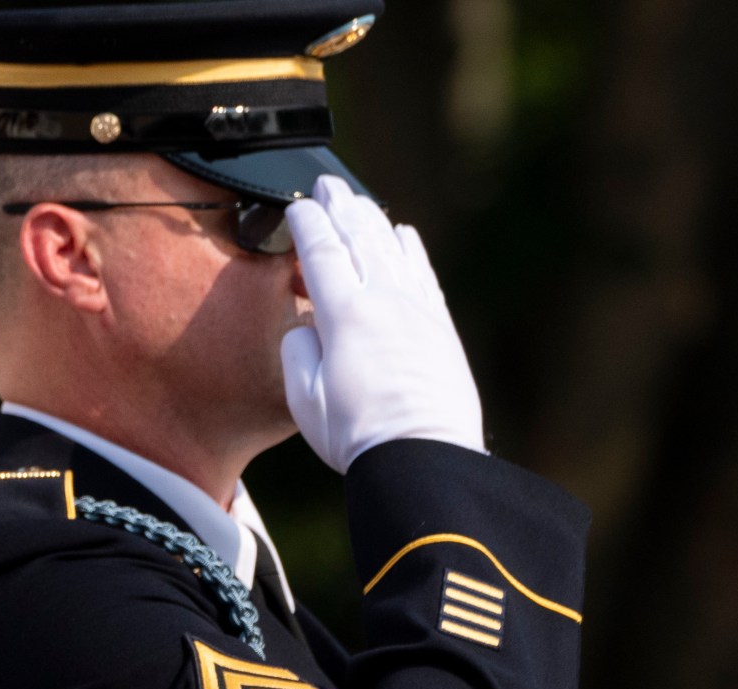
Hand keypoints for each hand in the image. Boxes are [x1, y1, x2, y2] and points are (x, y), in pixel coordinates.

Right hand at [279, 175, 484, 472]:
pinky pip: (423, 274)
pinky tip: (403, 235)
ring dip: (373, 220)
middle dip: (340, 207)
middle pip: (360, 239)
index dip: (307, 225)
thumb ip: (297, 352)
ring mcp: (417, 311)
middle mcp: (384, 300)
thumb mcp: (304, 399)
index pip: (322, 253)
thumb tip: (307, 327)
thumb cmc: (358, 434)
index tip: (297, 206)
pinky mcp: (440, 328)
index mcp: (344, 314)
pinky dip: (410, 249)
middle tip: (326, 185)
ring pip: (392, 250)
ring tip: (358, 202)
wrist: (424, 455)